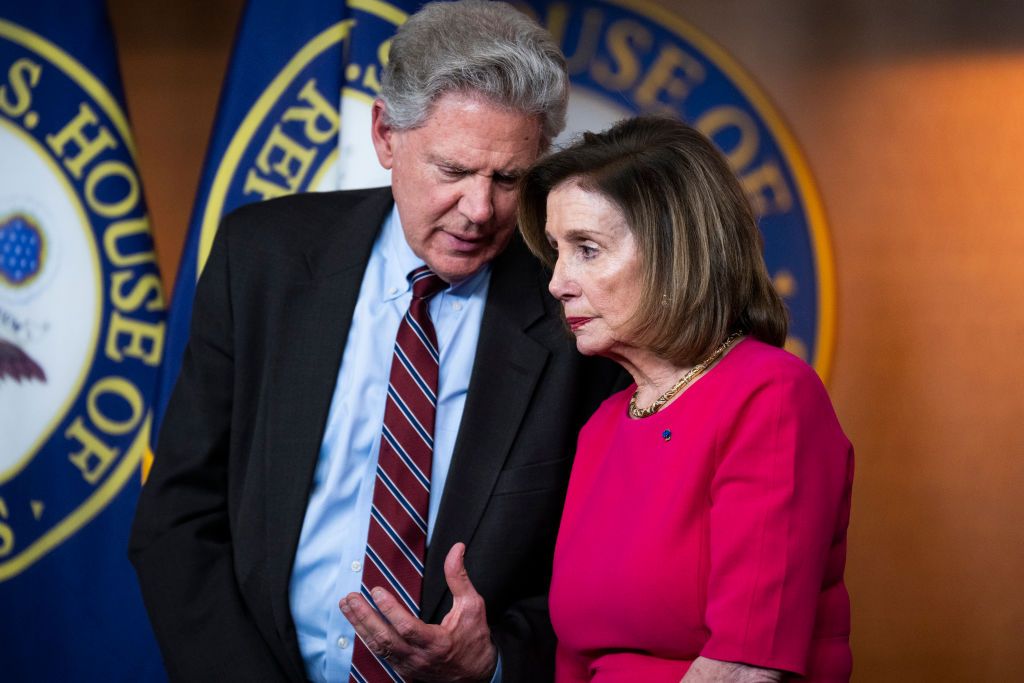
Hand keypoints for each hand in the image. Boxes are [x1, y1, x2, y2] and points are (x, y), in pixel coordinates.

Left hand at [340, 542, 497, 681]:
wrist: (476, 673)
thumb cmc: (474, 638)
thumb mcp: (472, 605)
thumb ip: (459, 577)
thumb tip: (456, 549)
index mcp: (437, 643)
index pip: (407, 628)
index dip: (390, 610)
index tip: (376, 591)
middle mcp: (419, 657)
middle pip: (385, 639)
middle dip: (364, 617)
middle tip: (351, 598)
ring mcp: (409, 665)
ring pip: (378, 647)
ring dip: (360, 625)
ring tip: (347, 605)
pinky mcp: (403, 668)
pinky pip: (379, 653)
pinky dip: (366, 637)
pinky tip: (356, 622)